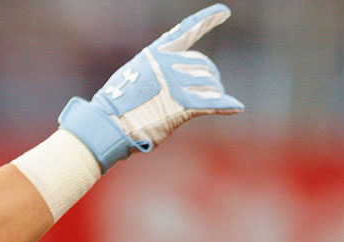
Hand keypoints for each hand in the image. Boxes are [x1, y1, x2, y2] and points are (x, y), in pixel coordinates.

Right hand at [60, 3, 242, 170]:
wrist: (107, 126)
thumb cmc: (116, 108)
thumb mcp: (133, 78)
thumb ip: (156, 73)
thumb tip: (179, 85)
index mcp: (155, 54)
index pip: (186, 31)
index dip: (207, 20)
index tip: (224, 12)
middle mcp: (167, 64)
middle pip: (203, 65)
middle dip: (209, 79)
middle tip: (209, 92)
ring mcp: (174, 83)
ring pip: (209, 85)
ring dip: (213, 94)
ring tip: (206, 104)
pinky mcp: (181, 105)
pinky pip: (211, 103)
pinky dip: (226, 105)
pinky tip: (236, 107)